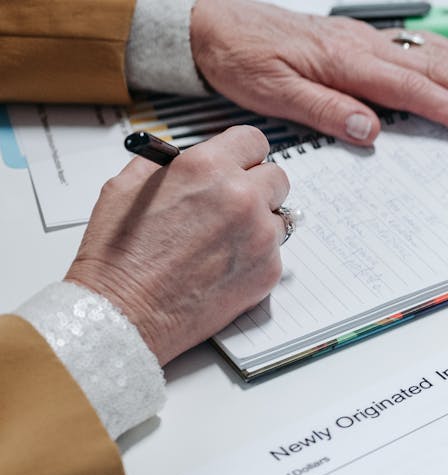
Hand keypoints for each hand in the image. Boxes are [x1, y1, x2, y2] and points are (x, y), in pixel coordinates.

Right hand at [65, 126, 288, 364]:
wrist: (124, 312)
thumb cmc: (119, 255)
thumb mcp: (127, 186)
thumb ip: (168, 164)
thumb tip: (189, 157)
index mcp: (207, 168)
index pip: (253, 141)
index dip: (245, 153)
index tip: (242, 163)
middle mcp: (241, 197)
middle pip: (277, 177)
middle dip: (257, 186)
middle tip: (234, 203)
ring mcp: (260, 236)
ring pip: (280, 216)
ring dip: (260, 223)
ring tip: (223, 240)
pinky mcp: (268, 270)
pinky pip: (275, 252)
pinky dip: (256, 256)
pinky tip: (223, 265)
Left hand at [189, 0, 447, 145]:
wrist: (211, 25)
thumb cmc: (238, 58)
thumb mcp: (270, 93)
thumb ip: (324, 110)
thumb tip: (370, 128)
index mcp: (346, 63)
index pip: (413, 91)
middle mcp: (364, 47)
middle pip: (437, 71)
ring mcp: (367, 40)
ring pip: (435, 56)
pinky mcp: (362, 39)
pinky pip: (419, 43)